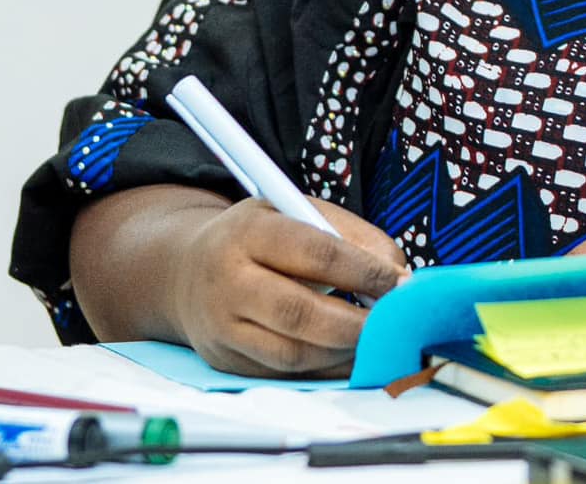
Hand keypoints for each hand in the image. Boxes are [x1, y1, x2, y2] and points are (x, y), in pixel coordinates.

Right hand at [169, 197, 406, 376]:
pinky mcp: (224, 359)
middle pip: (299, 313)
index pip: (317, 254)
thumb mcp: (297, 212)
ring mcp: (221, 326)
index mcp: (250, 232)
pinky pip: (281, 373)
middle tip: (391, 321)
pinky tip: (346, 355)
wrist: (186, 269)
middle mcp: (229, 281)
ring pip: (291, 352)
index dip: (365, 271)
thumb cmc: (259, 237)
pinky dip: (322, 368)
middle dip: (355, 323)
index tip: (399, 281)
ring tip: (374, 339)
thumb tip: (398, 272)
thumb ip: (350, 235)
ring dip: (342, 352)